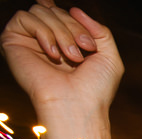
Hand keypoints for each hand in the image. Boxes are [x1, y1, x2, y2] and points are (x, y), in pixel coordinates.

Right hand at [2, 2, 122, 112]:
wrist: (77, 107)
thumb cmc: (94, 89)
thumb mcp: (109, 56)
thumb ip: (99, 30)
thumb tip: (74, 9)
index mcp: (65, 43)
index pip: (63, 12)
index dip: (72, 17)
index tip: (87, 39)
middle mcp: (46, 41)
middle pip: (55, 10)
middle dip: (74, 27)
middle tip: (85, 49)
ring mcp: (29, 41)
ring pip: (40, 11)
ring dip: (62, 32)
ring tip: (72, 57)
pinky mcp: (12, 42)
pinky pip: (24, 18)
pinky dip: (44, 33)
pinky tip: (53, 55)